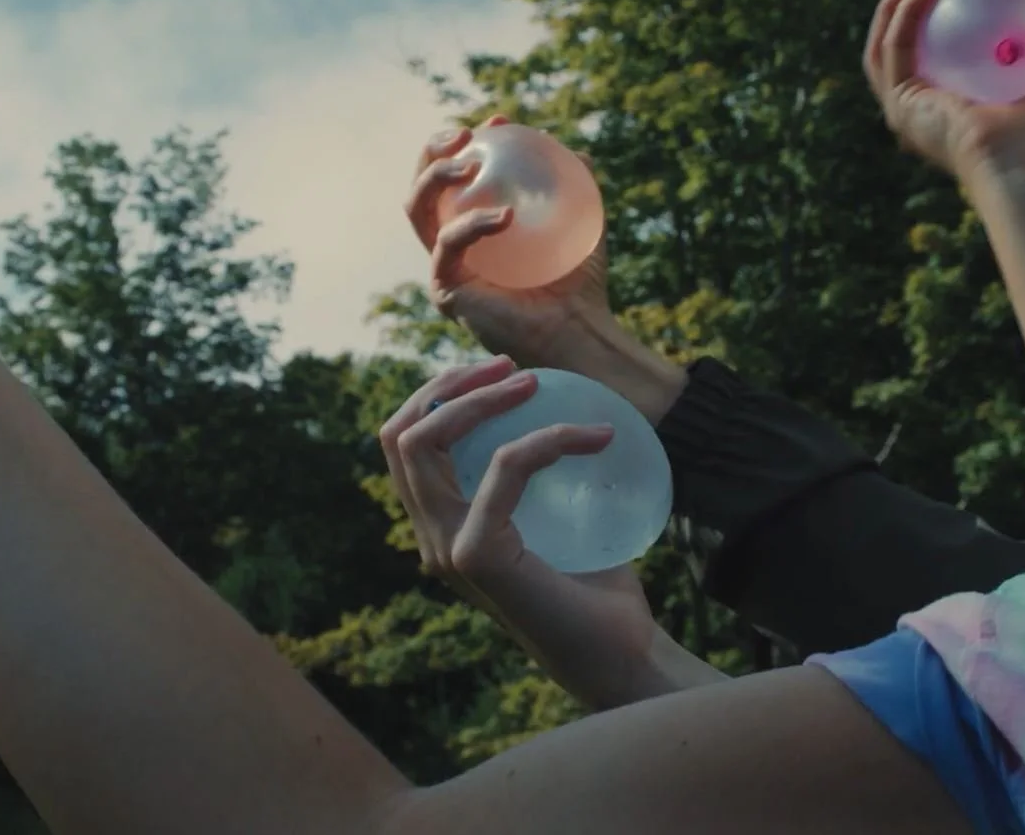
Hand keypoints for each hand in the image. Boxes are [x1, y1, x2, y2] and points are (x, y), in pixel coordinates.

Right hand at [377, 357, 660, 707]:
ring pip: (423, 440)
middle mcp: (432, 539)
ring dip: (480, 398)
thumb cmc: (601, 589)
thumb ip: (542, 473)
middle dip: (448, 384)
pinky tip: (595, 437)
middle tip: (514, 369)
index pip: (406, 444)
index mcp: (442, 528)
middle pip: (399, 434)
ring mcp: (446, 549)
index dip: (443, 395)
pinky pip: (502, 465)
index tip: (509, 374)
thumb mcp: (560, 516)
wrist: (625, 654)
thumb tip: (563, 400)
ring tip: (533, 382)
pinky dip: (548, 438)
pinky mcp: (474, 555)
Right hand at [406, 118, 613, 368]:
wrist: (578, 332)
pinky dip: (473, 223)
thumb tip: (576, 151)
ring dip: (434, 176)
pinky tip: (506, 215)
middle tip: (465, 132)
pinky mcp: (445, 290)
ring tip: (468, 160)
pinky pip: (447, 244)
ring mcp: (442, 267)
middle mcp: (450, 247)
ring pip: (417, 209)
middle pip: (422, 187)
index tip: (501, 119)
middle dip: (433, 150)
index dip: (469, 141)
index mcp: (473, 230)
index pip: (458, 177)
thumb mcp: (584, 224)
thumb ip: (578, 188)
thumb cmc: (580, 286)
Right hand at [865, 0, 1024, 186]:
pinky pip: (896, 45)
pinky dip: (909, 11)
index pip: (930, 68)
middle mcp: (922, 115)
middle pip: (893, 57)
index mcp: (953, 114)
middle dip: (896, 14)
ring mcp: (906, 111)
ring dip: (891, 6)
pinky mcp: (901, 103)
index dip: (930, 30)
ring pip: (880, 50)